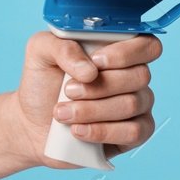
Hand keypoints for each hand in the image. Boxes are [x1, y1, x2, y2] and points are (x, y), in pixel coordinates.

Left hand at [9, 30, 160, 167]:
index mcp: (117, 51)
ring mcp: (138, 106)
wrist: (32, 122)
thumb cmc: (42, 83)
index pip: (147, 45)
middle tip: (67, 90)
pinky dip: (102, 131)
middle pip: (140, 76)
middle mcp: (132, 77)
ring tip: (61, 113)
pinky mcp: (134, 134)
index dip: (127, 53)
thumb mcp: (40, 52)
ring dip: (92, 110)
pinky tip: (77, 130)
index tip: (96, 61)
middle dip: (99, 86)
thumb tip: (90, 70)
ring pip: (132, 104)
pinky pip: (133, 132)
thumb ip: (62, 46)